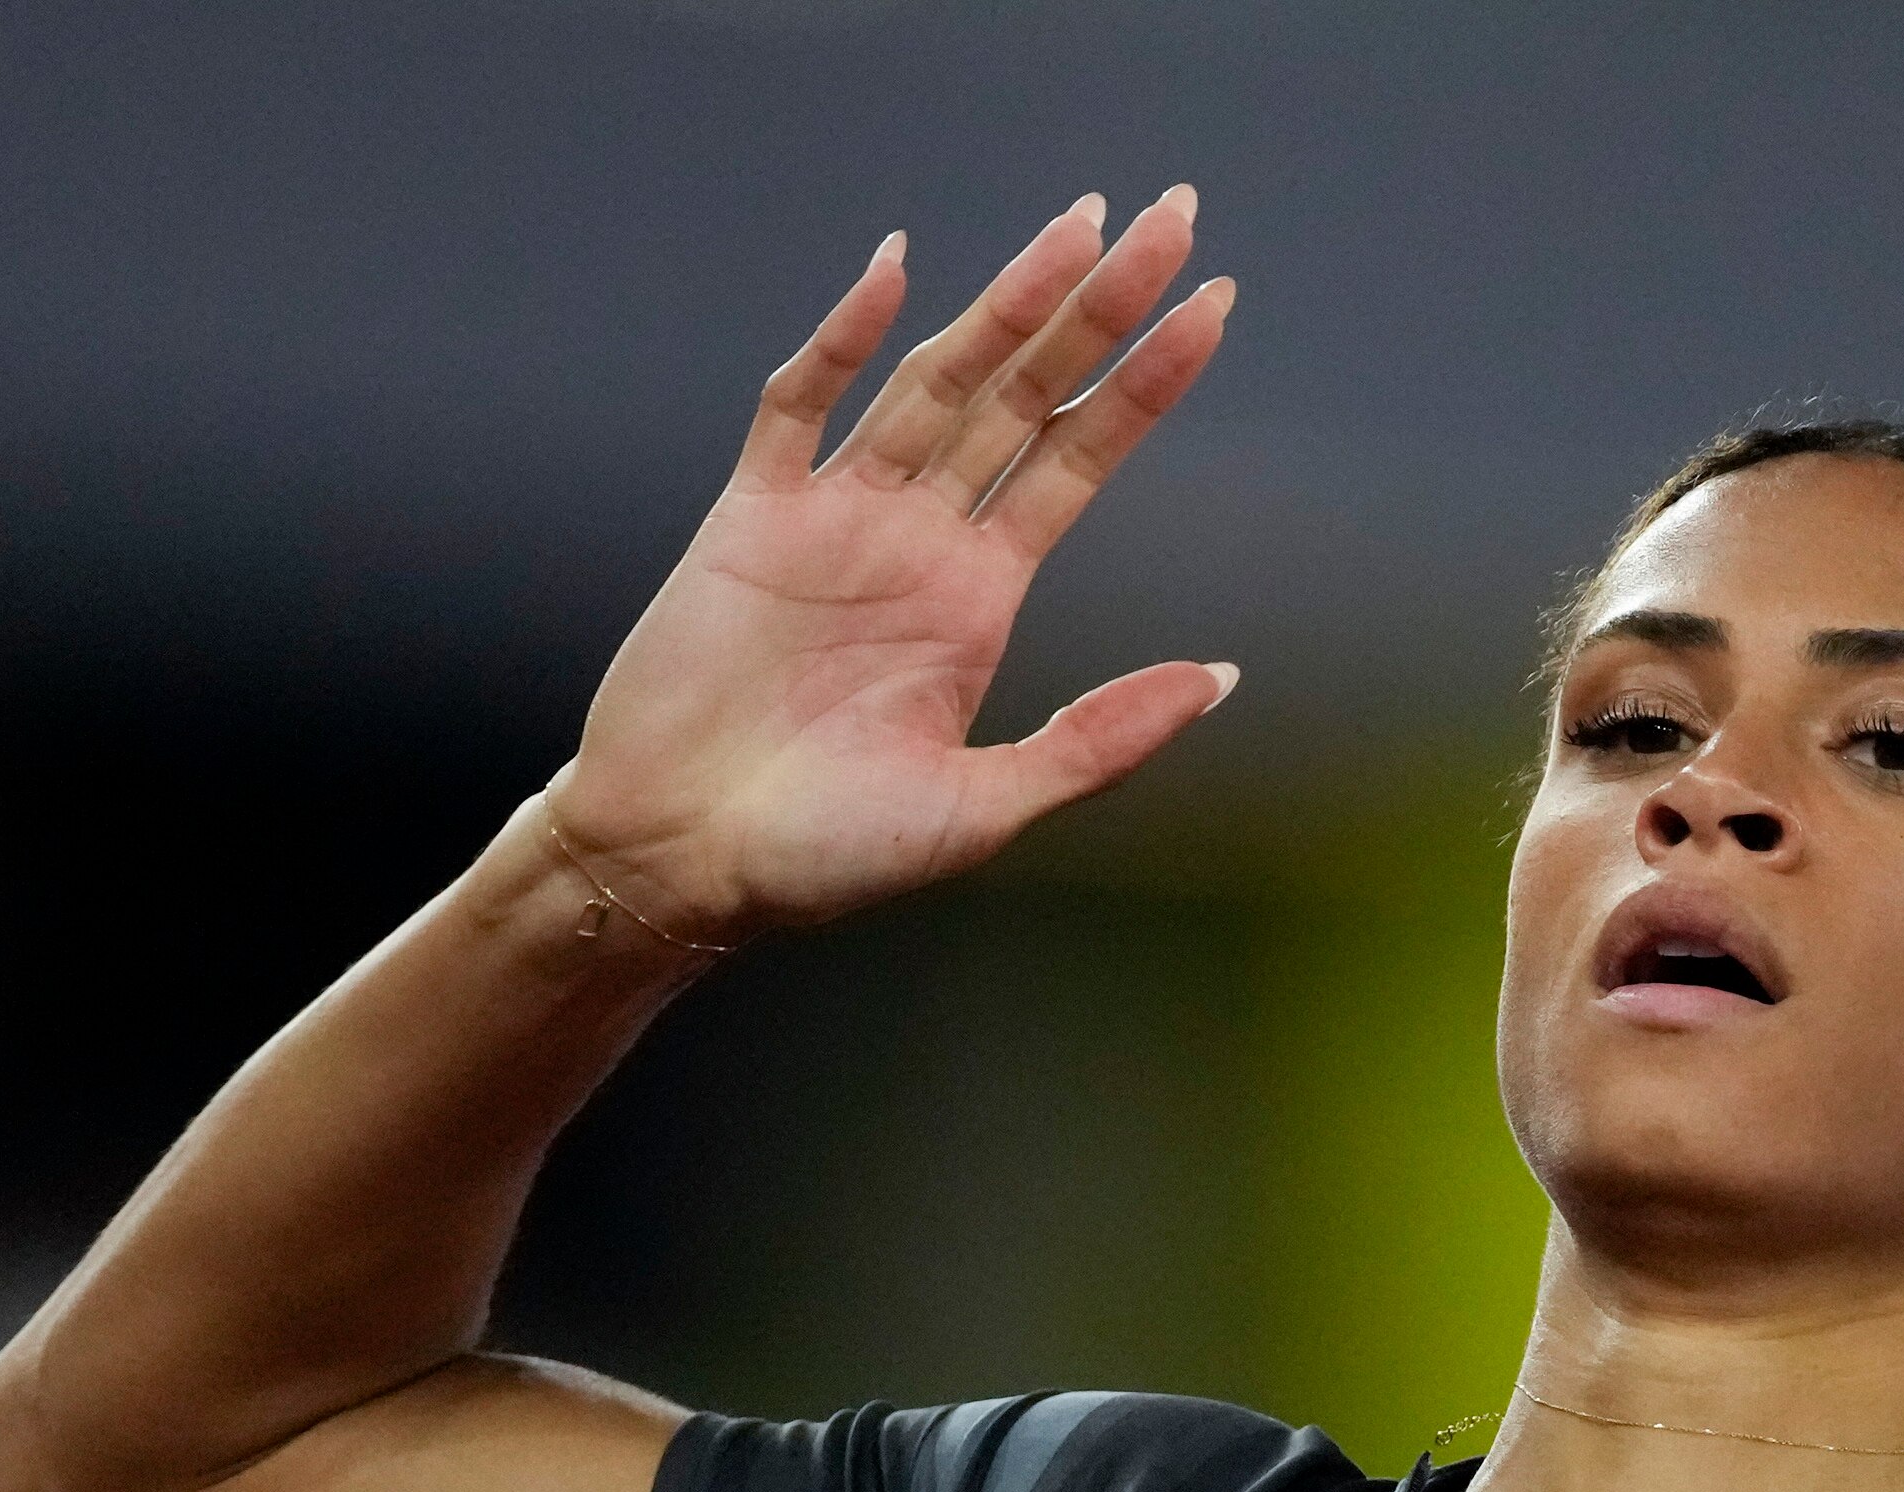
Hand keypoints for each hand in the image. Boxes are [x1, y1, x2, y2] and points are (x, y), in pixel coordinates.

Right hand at [551, 190, 1237, 942]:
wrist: (683, 864)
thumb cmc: (825, 856)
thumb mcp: (985, 809)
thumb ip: (1099, 740)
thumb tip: (1220, 678)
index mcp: (982, 596)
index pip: (1082, 457)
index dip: (1147, 381)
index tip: (1214, 303)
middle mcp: (922, 537)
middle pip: (1026, 393)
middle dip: (1098, 306)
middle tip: (1172, 215)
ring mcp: (837, 516)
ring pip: (936, 380)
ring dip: (1005, 303)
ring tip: (1080, 228)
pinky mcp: (750, 516)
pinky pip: (800, 406)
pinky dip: (843, 340)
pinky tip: (895, 272)